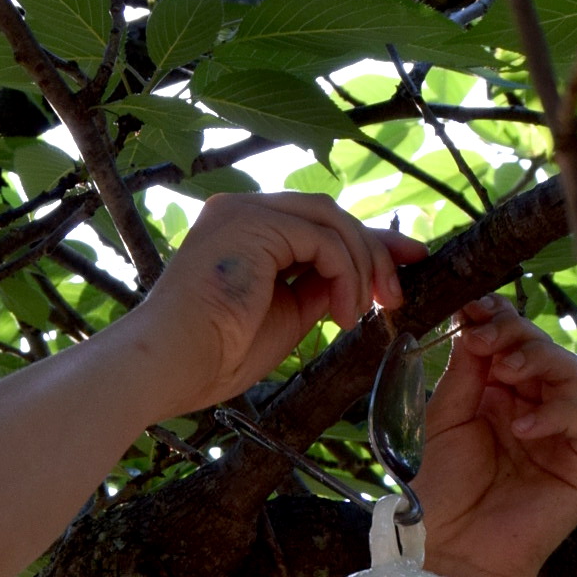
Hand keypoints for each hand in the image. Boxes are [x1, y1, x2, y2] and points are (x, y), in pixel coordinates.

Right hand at [119, 193, 419, 416]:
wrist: (170, 366)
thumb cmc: (215, 354)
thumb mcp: (286, 316)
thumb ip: (317, 289)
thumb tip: (360, 279)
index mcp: (243, 231)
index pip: (316, 225)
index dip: (367, 242)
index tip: (406, 263)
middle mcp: (240, 209)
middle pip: (329, 214)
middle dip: (375, 249)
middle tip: (397, 295)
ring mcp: (243, 211)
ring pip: (332, 220)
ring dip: (362, 267)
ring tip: (363, 313)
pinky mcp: (253, 223)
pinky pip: (323, 239)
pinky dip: (345, 273)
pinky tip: (341, 313)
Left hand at [413, 300, 576, 576]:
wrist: (453, 552)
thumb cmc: (445, 492)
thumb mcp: (444, 420)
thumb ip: (464, 372)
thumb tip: (474, 320)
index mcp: (502, 396)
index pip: (513, 344)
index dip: (500, 320)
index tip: (474, 307)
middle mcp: (537, 409)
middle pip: (543, 350)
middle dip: (514, 335)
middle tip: (486, 337)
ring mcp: (564, 436)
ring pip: (570, 374)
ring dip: (536, 361)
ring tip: (504, 370)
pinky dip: (556, 413)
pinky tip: (522, 425)